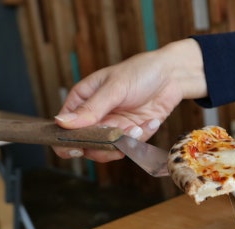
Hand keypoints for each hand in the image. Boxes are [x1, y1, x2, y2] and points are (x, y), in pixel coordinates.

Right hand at [52, 39, 207, 161]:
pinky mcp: (131, 133)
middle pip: (86, 144)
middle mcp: (94, 116)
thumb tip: (62, 123)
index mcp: (81, 100)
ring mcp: (113, 126)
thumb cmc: (140, 72)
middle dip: (103, 144)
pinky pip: (130, 146)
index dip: (66, 141)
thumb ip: (91, 108)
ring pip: (108, 150)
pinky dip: (141, 136)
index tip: (77, 148)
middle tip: (119, 135)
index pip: (63, 128)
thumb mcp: (114, 88)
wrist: (172, 75)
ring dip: (124, 142)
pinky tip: (151, 121)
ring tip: (137, 126)